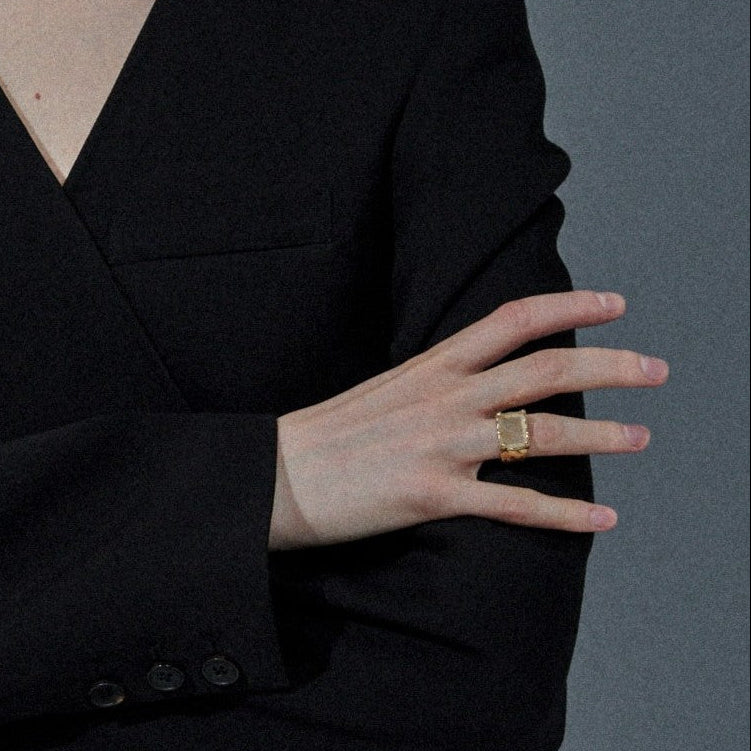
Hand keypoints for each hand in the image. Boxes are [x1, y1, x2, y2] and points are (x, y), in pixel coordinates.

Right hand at [268, 291, 667, 549]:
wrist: (278, 476)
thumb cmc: (329, 433)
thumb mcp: (388, 389)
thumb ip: (439, 381)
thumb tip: (484, 382)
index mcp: (433, 366)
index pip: (513, 319)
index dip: (570, 305)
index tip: (615, 304)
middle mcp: (445, 397)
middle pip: (545, 370)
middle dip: (609, 364)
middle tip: (655, 370)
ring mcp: (441, 445)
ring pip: (540, 433)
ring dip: (600, 435)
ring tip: (640, 437)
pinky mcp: (432, 495)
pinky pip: (514, 504)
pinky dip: (565, 514)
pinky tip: (602, 519)